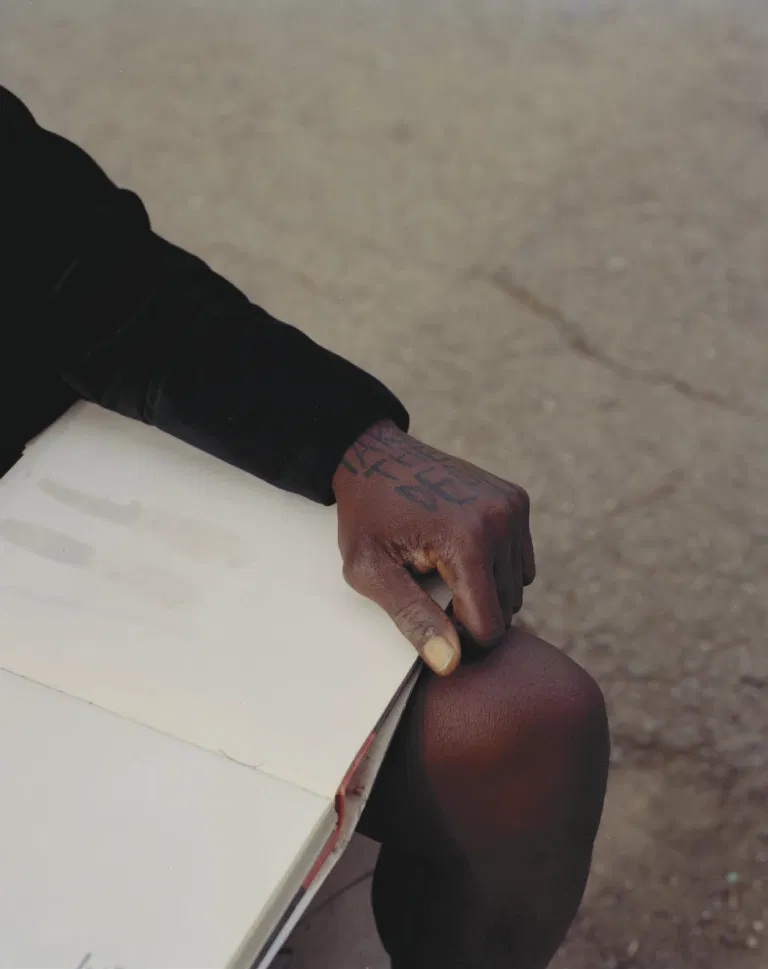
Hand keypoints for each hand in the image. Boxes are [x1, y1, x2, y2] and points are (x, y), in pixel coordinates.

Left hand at [332, 420, 534, 674]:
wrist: (374, 457)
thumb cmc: (366, 516)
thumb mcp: (370, 571)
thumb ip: (411, 618)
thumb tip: (450, 663)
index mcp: (467, 539)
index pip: (489, 627)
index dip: (457, 636)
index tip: (425, 614)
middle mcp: (500, 519)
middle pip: (506, 608)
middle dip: (470, 610)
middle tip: (428, 586)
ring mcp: (513, 506)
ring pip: (517, 587)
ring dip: (485, 590)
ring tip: (442, 567)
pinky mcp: (517, 500)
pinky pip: (521, 560)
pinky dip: (496, 567)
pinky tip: (461, 552)